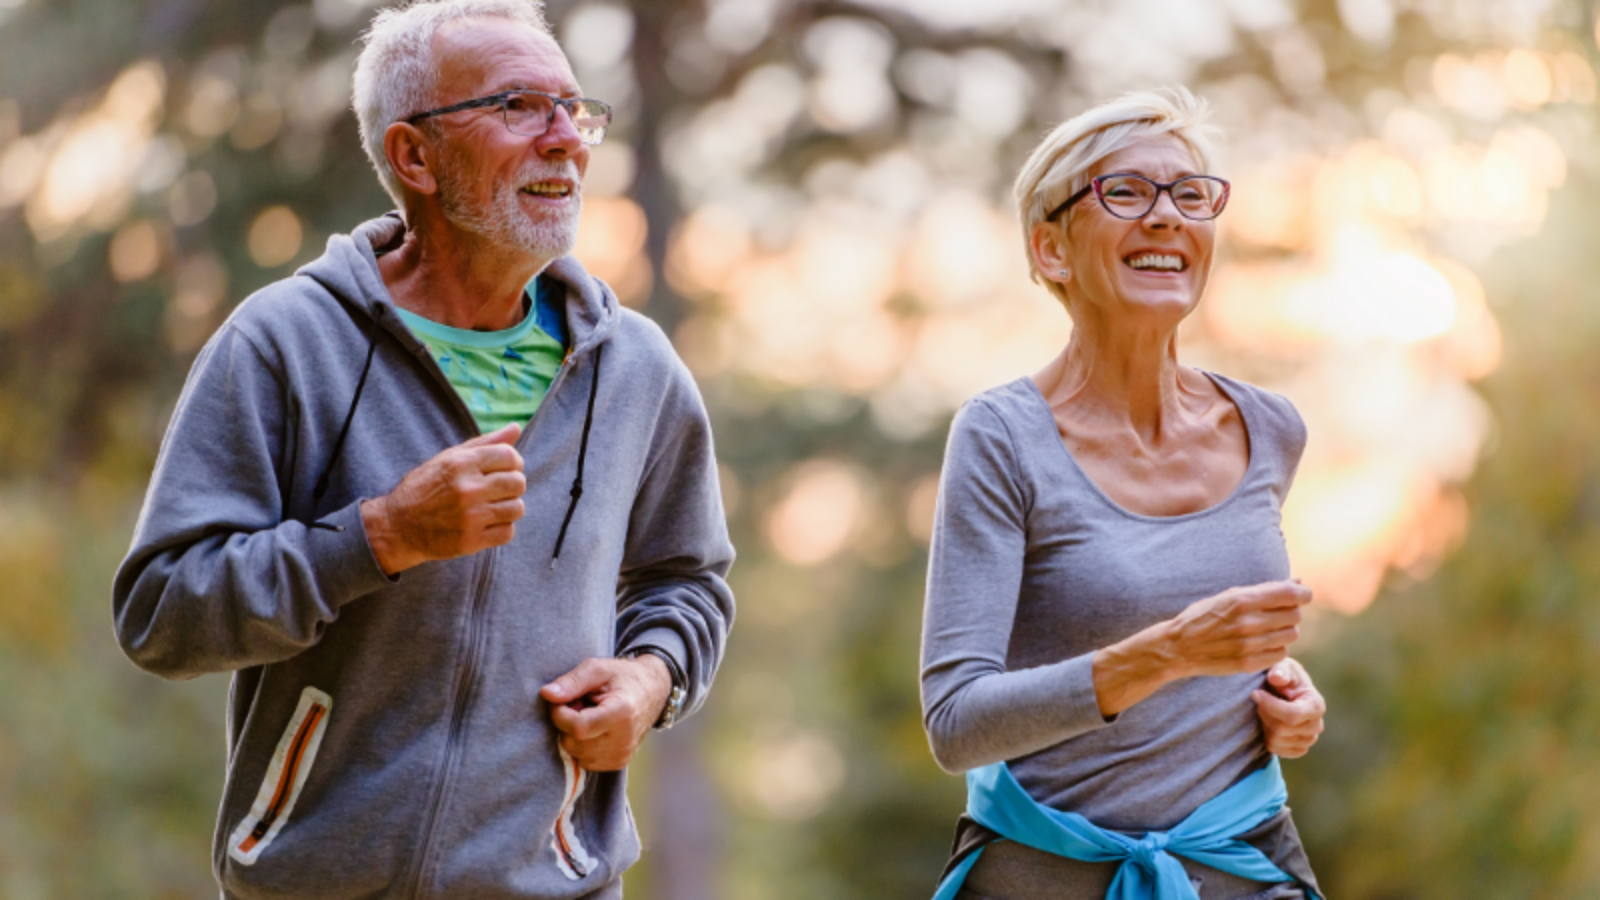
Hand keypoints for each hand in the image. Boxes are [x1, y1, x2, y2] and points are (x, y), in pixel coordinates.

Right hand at [361, 423, 525, 574]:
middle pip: (517, 482)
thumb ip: (484, 443)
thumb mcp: (449, 458)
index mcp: (460, 464)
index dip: (514, 462)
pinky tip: (487, 523)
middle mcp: (467, 489)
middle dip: (513, 485)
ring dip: (509, 507)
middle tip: (499, 490)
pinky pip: (508, 532)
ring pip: (517, 508)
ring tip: (493, 506)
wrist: (398, 526)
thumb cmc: (425, 487)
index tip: (506, 469)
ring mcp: (470, 517)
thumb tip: (516, 427)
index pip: (509, 456)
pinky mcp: (471, 541)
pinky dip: (502, 528)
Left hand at [540, 656, 672, 771]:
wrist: (654, 691)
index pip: (578, 727)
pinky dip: (582, 745)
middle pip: (573, 743)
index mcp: (622, 713)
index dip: (561, 714)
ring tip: (588, 715)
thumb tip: (547, 694)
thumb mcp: (598, 668)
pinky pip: (585, 760)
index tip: (562, 700)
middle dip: (567, 724)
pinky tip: (594, 729)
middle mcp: (624, 740)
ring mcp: (622, 755)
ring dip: (574, 736)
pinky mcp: (618, 763)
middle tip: (579, 704)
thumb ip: (572, 681)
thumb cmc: (623, 676)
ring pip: (576, 754)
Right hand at [1093, 580, 1310, 717]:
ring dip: (1284, 631)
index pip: (1291, 594)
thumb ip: (1263, 590)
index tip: (1301, 596)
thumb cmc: (1203, 616)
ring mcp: (1249, 645)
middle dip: (1290, 612)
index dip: (1302, 594)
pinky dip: (1276, 648)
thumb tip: (1298, 583)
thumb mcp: (1228, 596)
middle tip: (1277, 613)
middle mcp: (1248, 622)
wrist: (1178, 647)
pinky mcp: (1249, 663)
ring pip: (1291, 635)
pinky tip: (1261, 644)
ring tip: (1268, 629)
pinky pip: (1281, 654)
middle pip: (1295, 615)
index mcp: (1242, 600)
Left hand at [1253, 657, 1325, 757]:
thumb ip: (1280, 670)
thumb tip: (1277, 677)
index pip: (1292, 715)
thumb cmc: (1284, 675)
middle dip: (1265, 713)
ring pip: (1276, 740)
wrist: (1286, 689)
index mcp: (1316, 705)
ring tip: (1267, 710)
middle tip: (1260, 700)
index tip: (1255, 693)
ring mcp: (1309, 739)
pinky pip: (1276, 750)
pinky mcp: (1299, 749)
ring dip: (1265, 724)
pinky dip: (1267, 737)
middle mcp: (1316, 725)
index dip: (1269, 705)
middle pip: (1281, 729)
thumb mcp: (1282, 666)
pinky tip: (1269, 722)